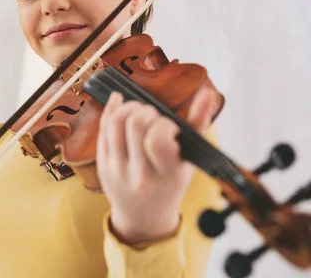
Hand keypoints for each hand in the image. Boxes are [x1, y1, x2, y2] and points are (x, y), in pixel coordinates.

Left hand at [96, 88, 219, 244]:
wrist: (143, 216)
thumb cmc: (170, 185)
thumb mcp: (189, 162)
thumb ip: (199, 125)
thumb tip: (208, 94)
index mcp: (165, 175)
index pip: (157, 139)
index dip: (163, 124)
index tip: (169, 128)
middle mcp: (139, 174)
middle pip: (135, 124)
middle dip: (146, 110)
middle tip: (153, 117)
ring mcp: (117, 169)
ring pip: (115, 122)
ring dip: (128, 107)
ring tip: (139, 112)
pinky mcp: (101, 164)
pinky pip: (103, 128)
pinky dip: (112, 110)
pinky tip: (121, 104)